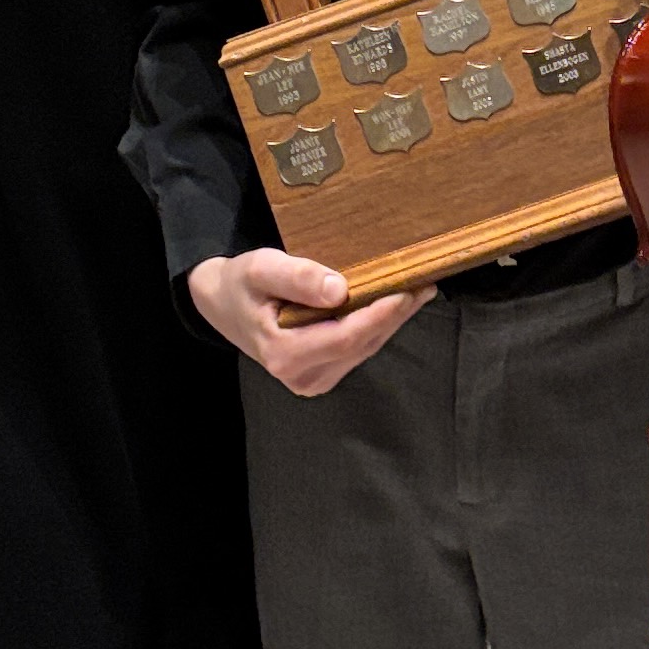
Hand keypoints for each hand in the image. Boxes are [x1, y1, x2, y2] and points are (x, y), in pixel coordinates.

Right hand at [189, 248, 429, 397]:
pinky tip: (394, 305)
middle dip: (395, 315)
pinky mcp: (321, 374)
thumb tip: (340, 289)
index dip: (380, 314)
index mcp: (284, 355)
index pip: (346, 336)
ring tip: (418, 290)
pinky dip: (377, 326)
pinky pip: (358, 350)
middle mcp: (301, 377)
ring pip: (364, 349)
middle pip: (361, 344)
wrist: (224, 304)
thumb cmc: (241, 284)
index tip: (407, 289)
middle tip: (424, 283)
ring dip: (392, 321)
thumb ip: (296, 277)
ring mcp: (312, 380)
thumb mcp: (259, 269)